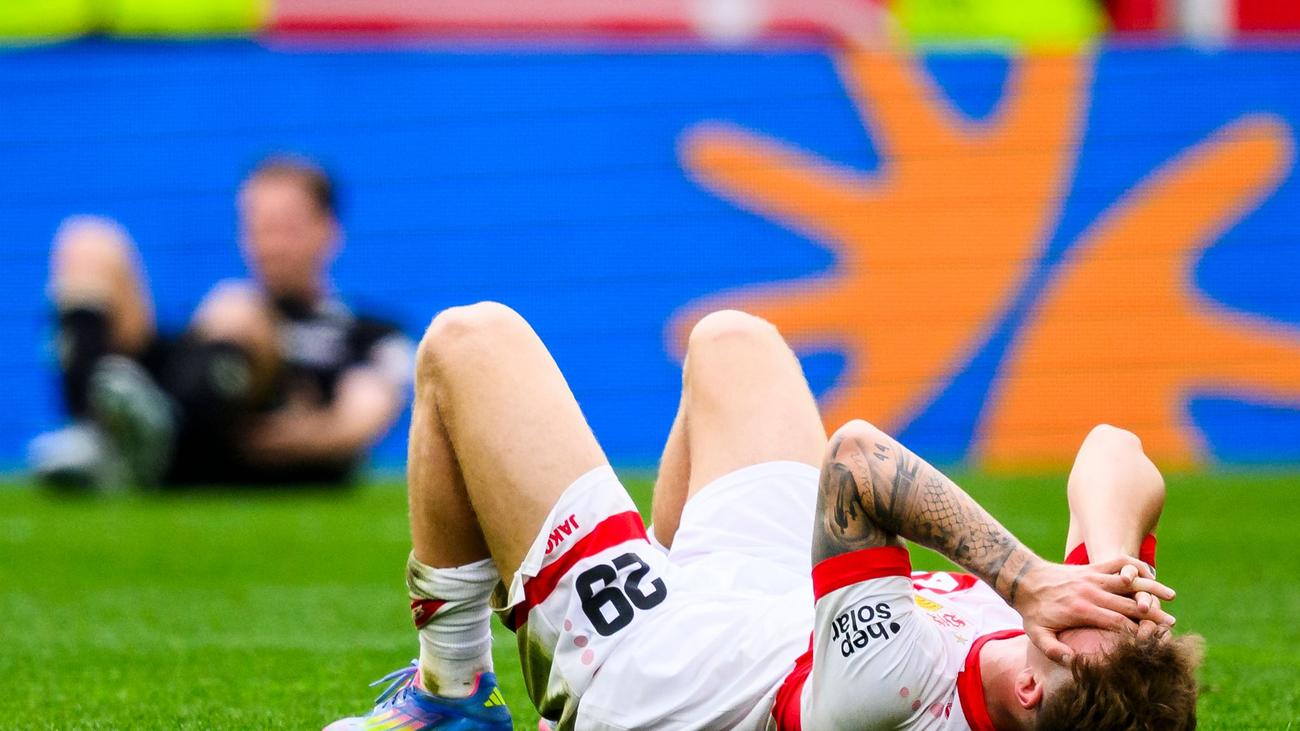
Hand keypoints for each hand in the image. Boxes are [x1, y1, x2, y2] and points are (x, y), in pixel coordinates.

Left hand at [1013, 556, 1176, 662]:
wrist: (1024, 578)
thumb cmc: (1032, 610)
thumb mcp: (1037, 634)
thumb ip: (1054, 650)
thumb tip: (1074, 663)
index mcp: (1082, 611)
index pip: (1117, 623)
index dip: (1137, 631)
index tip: (1153, 640)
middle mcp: (1091, 593)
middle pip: (1128, 604)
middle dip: (1152, 614)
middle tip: (1172, 624)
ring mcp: (1092, 578)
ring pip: (1128, 582)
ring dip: (1150, 588)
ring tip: (1172, 596)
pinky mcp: (1091, 568)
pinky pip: (1116, 563)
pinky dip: (1133, 566)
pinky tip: (1149, 571)